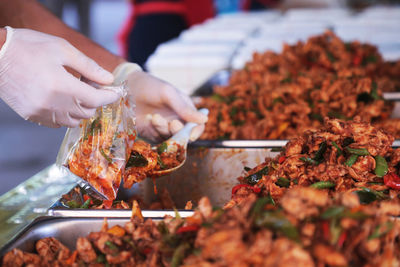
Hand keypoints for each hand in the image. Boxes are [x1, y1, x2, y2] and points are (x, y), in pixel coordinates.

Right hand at [0, 27, 118, 127]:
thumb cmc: (28, 47)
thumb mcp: (63, 49)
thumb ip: (89, 67)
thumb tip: (108, 79)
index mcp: (62, 86)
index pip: (96, 100)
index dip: (109, 96)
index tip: (115, 93)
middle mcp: (52, 104)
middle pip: (87, 112)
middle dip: (95, 100)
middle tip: (90, 84)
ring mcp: (40, 112)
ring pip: (73, 120)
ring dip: (80, 108)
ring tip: (74, 90)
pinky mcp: (31, 115)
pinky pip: (57, 122)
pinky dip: (66, 114)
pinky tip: (61, 98)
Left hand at [121, 68, 207, 141]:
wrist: (125, 88)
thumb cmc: (150, 86)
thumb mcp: (169, 93)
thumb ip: (184, 108)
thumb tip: (205, 119)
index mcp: (185, 110)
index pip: (197, 126)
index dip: (196, 132)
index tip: (191, 135)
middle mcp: (176, 120)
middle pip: (184, 135)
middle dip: (178, 130)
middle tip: (171, 122)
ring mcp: (163, 128)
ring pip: (170, 138)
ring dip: (163, 129)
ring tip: (154, 117)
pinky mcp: (151, 134)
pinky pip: (157, 139)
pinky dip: (154, 132)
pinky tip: (148, 121)